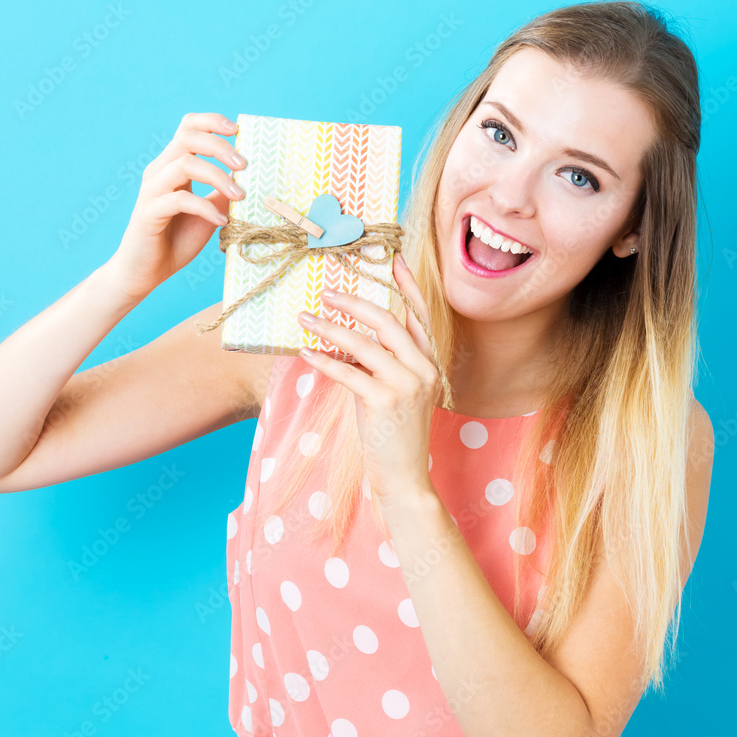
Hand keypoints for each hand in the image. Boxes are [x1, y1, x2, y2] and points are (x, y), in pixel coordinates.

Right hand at [104, 112, 246, 301]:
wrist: (145, 272)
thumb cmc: (175, 240)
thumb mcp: (208, 212)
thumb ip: (222, 193)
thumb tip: (250, 180)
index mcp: (172, 165)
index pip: (187, 127)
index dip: (212, 121)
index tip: (237, 130)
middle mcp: (159, 171)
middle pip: (188, 138)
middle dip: (220, 147)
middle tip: (244, 165)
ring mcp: (151, 191)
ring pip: (185, 164)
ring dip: (218, 177)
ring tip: (240, 196)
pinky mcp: (148, 213)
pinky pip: (179, 200)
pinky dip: (205, 208)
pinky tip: (221, 221)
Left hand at [296, 253, 437, 507]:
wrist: (405, 477)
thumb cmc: (394, 434)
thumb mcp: (397, 392)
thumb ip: (384, 363)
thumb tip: (349, 337)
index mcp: (430, 363)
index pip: (419, 316)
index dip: (406, 286)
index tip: (391, 259)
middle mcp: (424, 369)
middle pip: (389, 321)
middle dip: (356, 301)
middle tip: (327, 291)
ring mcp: (407, 385)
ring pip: (365, 344)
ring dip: (330, 328)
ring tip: (306, 318)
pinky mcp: (385, 402)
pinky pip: (348, 372)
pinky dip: (324, 360)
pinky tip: (306, 352)